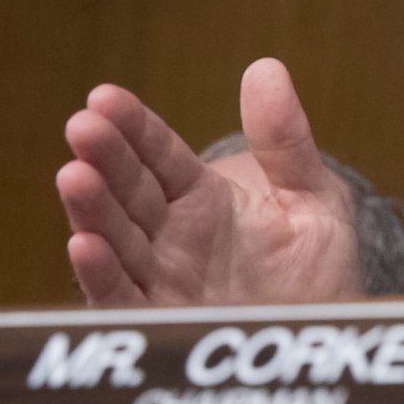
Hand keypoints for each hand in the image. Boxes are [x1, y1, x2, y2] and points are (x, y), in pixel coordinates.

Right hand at [55, 58, 362, 305]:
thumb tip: (266, 68)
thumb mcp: (310, 194)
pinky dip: (102, 275)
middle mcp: (173, 235)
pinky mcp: (164, 322)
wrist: (330, 334)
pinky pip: (125, 299)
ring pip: (117, 240)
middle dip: (105, 160)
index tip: (104, 97)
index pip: (158, 154)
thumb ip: (285, 140)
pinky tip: (83, 245)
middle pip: (130, 192)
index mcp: (203, 197)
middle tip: (82, 126)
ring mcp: (164, 278)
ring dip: (92, 210)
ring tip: (73, 176)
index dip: (133, 126)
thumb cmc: (317, 265)